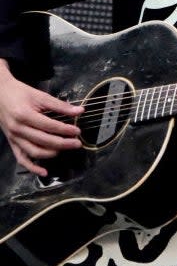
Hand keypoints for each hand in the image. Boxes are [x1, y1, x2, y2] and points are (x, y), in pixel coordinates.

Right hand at [0, 60, 83, 176]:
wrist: (0, 94)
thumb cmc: (20, 93)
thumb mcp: (40, 95)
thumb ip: (60, 105)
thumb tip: (79, 111)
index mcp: (24, 115)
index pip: (49, 126)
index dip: (65, 130)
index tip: (77, 131)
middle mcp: (18, 129)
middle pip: (43, 141)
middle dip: (63, 143)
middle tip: (76, 143)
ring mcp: (14, 138)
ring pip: (34, 152)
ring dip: (52, 153)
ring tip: (66, 149)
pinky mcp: (12, 143)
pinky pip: (21, 159)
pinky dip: (33, 167)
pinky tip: (44, 172)